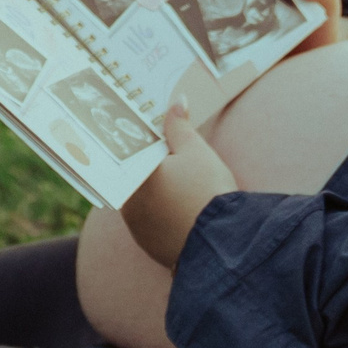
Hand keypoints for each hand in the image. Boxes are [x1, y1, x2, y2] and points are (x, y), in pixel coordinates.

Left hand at [120, 104, 236, 268]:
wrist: (221, 242)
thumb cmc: (207, 191)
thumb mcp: (196, 151)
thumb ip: (179, 126)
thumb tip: (176, 103)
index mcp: (132, 174)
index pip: (129, 149)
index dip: (141, 137)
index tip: (150, 126)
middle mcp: (126, 202)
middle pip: (135, 176)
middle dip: (149, 164)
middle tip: (168, 151)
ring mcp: (135, 226)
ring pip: (141, 200)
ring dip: (154, 192)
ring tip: (179, 181)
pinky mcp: (149, 244)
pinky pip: (151, 222)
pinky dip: (162, 214)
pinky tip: (181, 208)